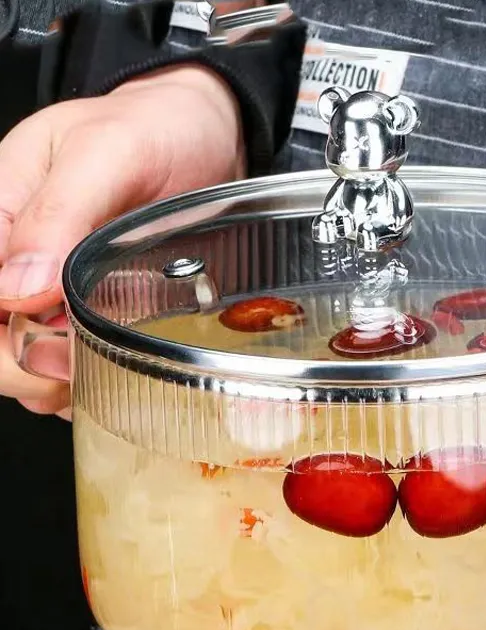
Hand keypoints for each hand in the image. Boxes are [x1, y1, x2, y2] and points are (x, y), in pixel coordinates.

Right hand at [0, 63, 244, 417]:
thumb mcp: (105, 152)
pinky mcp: (89, 308)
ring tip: (101, 368)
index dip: (0, 335)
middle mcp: (16, 257)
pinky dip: (85, 381)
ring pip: (24, 360)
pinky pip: (68, 362)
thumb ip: (57, 214)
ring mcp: (53, 287)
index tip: (45, 344)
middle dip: (24, 366)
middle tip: (75, 365)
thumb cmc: (153, 128)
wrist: (203, 136)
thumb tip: (17, 288)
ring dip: (55, 382)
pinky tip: (113, 373)